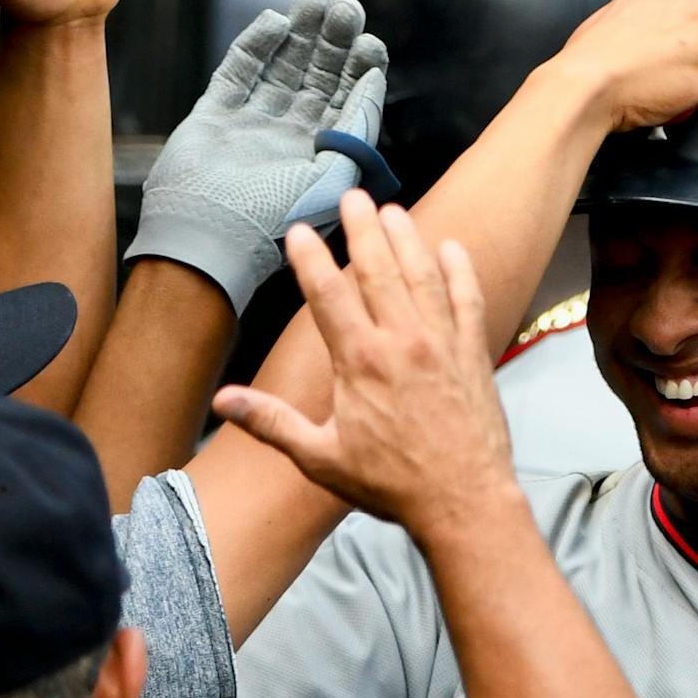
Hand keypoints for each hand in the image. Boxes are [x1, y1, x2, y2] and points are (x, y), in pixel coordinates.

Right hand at [128, 0, 393, 313]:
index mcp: (323, 152)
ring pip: (282, 65)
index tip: (371, 41)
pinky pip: (239, 69)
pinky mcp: (216, 112)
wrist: (210, 236)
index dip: (360, 69)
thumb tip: (374, 83)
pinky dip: (257, 43)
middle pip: (317, 75)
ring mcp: (253, 120)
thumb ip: (355, 130)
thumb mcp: (334, 178)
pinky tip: (276, 20)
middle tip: (346, 7)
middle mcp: (290, 134)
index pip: (348, 100)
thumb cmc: (276, 218)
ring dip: (301, 32)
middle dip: (332, 40)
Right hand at [212, 194, 514, 534]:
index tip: (300, 229)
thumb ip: (272, 422)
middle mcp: (402, 342)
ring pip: (422, 277)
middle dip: (363, 230)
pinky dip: (459, 271)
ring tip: (392, 211)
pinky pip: (466, 301)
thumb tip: (223, 402)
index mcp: (360, 362)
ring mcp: (442, 344)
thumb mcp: (321, 458)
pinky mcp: (473, 355)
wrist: (464, 500)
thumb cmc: (391, 484)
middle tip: (353, 196)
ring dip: (407, 240)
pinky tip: (451, 247)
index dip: (312, 259)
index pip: (328, 295)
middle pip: (379, 271)